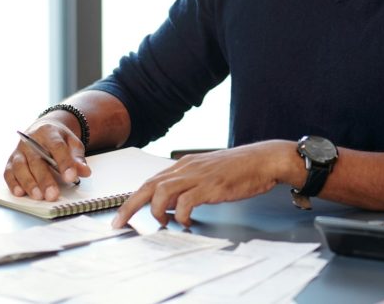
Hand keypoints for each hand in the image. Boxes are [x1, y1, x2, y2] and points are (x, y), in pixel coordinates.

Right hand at [4, 119, 90, 201]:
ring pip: (20, 167)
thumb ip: (78, 158)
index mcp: (49, 132)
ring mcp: (19, 151)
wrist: (42, 130)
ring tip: (38, 196)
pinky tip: (20, 192)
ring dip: (29, 183)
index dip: (64, 163)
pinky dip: (13, 183)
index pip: (57, 147)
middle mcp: (30, 140)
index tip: (71, 178)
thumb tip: (84, 172)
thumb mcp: (72, 143)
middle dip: (45, 179)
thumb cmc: (59, 139)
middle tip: (52, 194)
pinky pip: (9, 173)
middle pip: (36, 160)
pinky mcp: (10, 161)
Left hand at [111, 141, 292, 228]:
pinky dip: (181, 214)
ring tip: (162, 222)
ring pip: (162, 191)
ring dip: (156, 210)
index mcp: (185, 164)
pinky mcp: (212, 186)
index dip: (133, 198)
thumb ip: (188, 184)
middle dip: (130, 206)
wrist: (264, 159)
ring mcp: (199, 176)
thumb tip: (172, 203)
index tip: (122, 214)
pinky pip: (187, 202)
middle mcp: (188, 167)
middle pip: (149, 185)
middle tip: (119, 223)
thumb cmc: (240, 167)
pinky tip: (186, 221)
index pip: (151, 180)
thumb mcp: (208, 172)